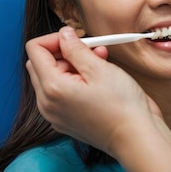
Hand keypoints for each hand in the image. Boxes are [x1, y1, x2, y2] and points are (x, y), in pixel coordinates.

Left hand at [25, 27, 160, 155]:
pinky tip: (98, 80)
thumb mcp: (100, 68)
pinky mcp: (65, 120)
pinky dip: (75, 82)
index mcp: (52, 87)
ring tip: (100, 62)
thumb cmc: (122, 105)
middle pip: (41, 64)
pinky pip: (61, 94)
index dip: (55, 38)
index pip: (35, 50)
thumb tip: (64, 34)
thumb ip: (76, 48)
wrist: (135, 137)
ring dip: (72, 66)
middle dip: (64, 52)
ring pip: (52, 78)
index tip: (76, 37)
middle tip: (90, 49)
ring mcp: (55, 114)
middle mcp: (47, 103)